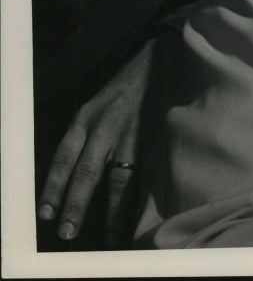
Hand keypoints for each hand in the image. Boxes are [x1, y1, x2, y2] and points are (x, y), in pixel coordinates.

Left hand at [37, 37, 156, 246]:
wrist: (162, 57)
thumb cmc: (126, 85)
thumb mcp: (96, 104)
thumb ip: (83, 134)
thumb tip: (64, 174)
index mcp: (87, 117)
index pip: (65, 157)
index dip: (53, 187)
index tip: (45, 214)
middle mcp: (107, 126)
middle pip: (87, 171)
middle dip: (76, 204)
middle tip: (66, 232)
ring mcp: (135, 133)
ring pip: (119, 179)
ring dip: (112, 212)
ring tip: (107, 238)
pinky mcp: (158, 137)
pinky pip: (148, 174)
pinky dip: (143, 198)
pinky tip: (140, 216)